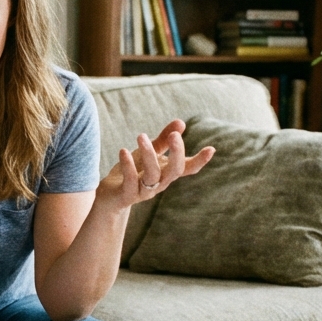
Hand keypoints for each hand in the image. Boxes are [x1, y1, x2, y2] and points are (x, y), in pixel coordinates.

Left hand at [96, 119, 214, 208]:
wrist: (110, 198)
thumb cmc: (133, 172)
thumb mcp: (148, 153)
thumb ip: (163, 140)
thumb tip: (181, 122)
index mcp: (166, 173)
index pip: (187, 168)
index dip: (199, 161)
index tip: (211, 149)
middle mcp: (159, 183)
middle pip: (174, 171)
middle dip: (177, 153)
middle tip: (174, 135)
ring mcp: (144, 191)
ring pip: (153, 175)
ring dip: (149, 154)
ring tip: (141, 136)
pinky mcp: (127, 195)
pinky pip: (130, 182)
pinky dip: (128, 166)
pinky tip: (123, 151)